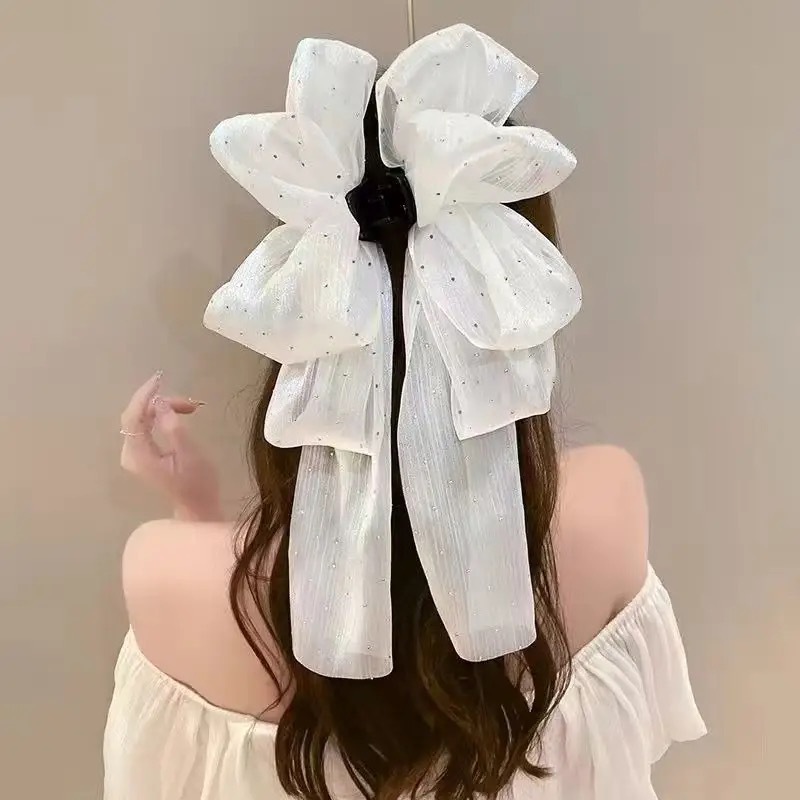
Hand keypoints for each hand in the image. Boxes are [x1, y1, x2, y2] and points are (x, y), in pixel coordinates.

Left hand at [120, 372, 222, 521]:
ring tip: (192, 408)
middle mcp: (131, 454)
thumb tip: (160, 404)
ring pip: (142, 420)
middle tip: (191, 403)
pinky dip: (161, 416)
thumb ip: (174, 428)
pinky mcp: (143, 454)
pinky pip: (146, 427)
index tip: (160, 379)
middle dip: (161, 403)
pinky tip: (180, 414)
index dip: (144, 396)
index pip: (133, 418)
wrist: (198, 507)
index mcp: (140, 456)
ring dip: (164, 409)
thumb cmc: (198, 484)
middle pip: (137, 416)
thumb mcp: (191, 455)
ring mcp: (135, 454)